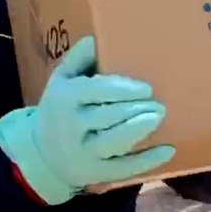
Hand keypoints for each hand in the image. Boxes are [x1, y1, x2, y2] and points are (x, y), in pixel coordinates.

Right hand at [0, 36, 175, 203]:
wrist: (41, 154)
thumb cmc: (60, 108)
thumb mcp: (62, 80)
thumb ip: (79, 58)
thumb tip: (96, 38)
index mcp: (66, 98)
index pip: (96, 91)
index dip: (123, 89)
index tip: (146, 87)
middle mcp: (73, 126)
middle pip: (109, 115)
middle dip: (137, 109)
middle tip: (160, 103)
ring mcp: (84, 153)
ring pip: (115, 141)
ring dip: (140, 129)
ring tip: (159, 116)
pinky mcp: (96, 174)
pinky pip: (123, 169)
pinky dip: (147, 161)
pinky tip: (169, 150)